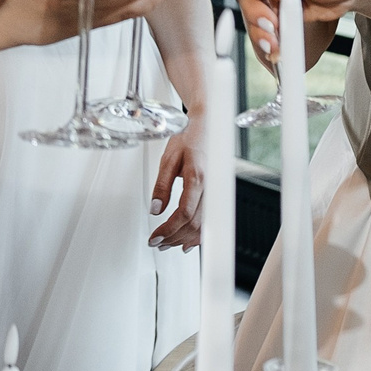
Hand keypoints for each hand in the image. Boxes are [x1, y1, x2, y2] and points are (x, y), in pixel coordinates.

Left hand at [148, 118, 203, 249]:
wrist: (208, 125)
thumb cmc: (189, 137)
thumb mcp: (168, 158)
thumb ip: (162, 185)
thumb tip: (155, 209)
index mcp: (197, 177)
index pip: (184, 214)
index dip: (169, 230)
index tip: (154, 238)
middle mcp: (210, 187)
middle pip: (195, 224)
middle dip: (174, 238)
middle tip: (156, 243)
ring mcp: (216, 192)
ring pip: (204, 226)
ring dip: (184, 239)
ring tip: (167, 244)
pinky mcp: (216, 195)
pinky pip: (210, 221)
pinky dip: (198, 236)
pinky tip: (187, 243)